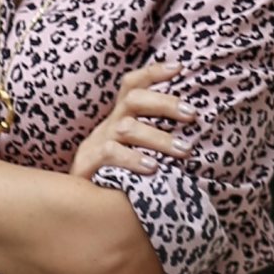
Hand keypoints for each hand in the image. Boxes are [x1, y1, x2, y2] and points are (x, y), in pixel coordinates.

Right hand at [69, 62, 197, 180]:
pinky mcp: (87, 163)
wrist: (76, 206)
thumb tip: (196, 135)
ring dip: (158, 137)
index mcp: (120, 118)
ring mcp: (96, 143)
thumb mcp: (138, 154)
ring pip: (127, 128)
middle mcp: (108, 125)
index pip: (132, 85)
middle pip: (133, 100)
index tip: (178, 67)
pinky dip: (133, 158)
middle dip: (165, 103)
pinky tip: (153, 168)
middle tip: (192, 114)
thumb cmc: (117, 177)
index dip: (153, 72)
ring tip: (184, 150)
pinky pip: (110, 153)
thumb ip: (159, 142)